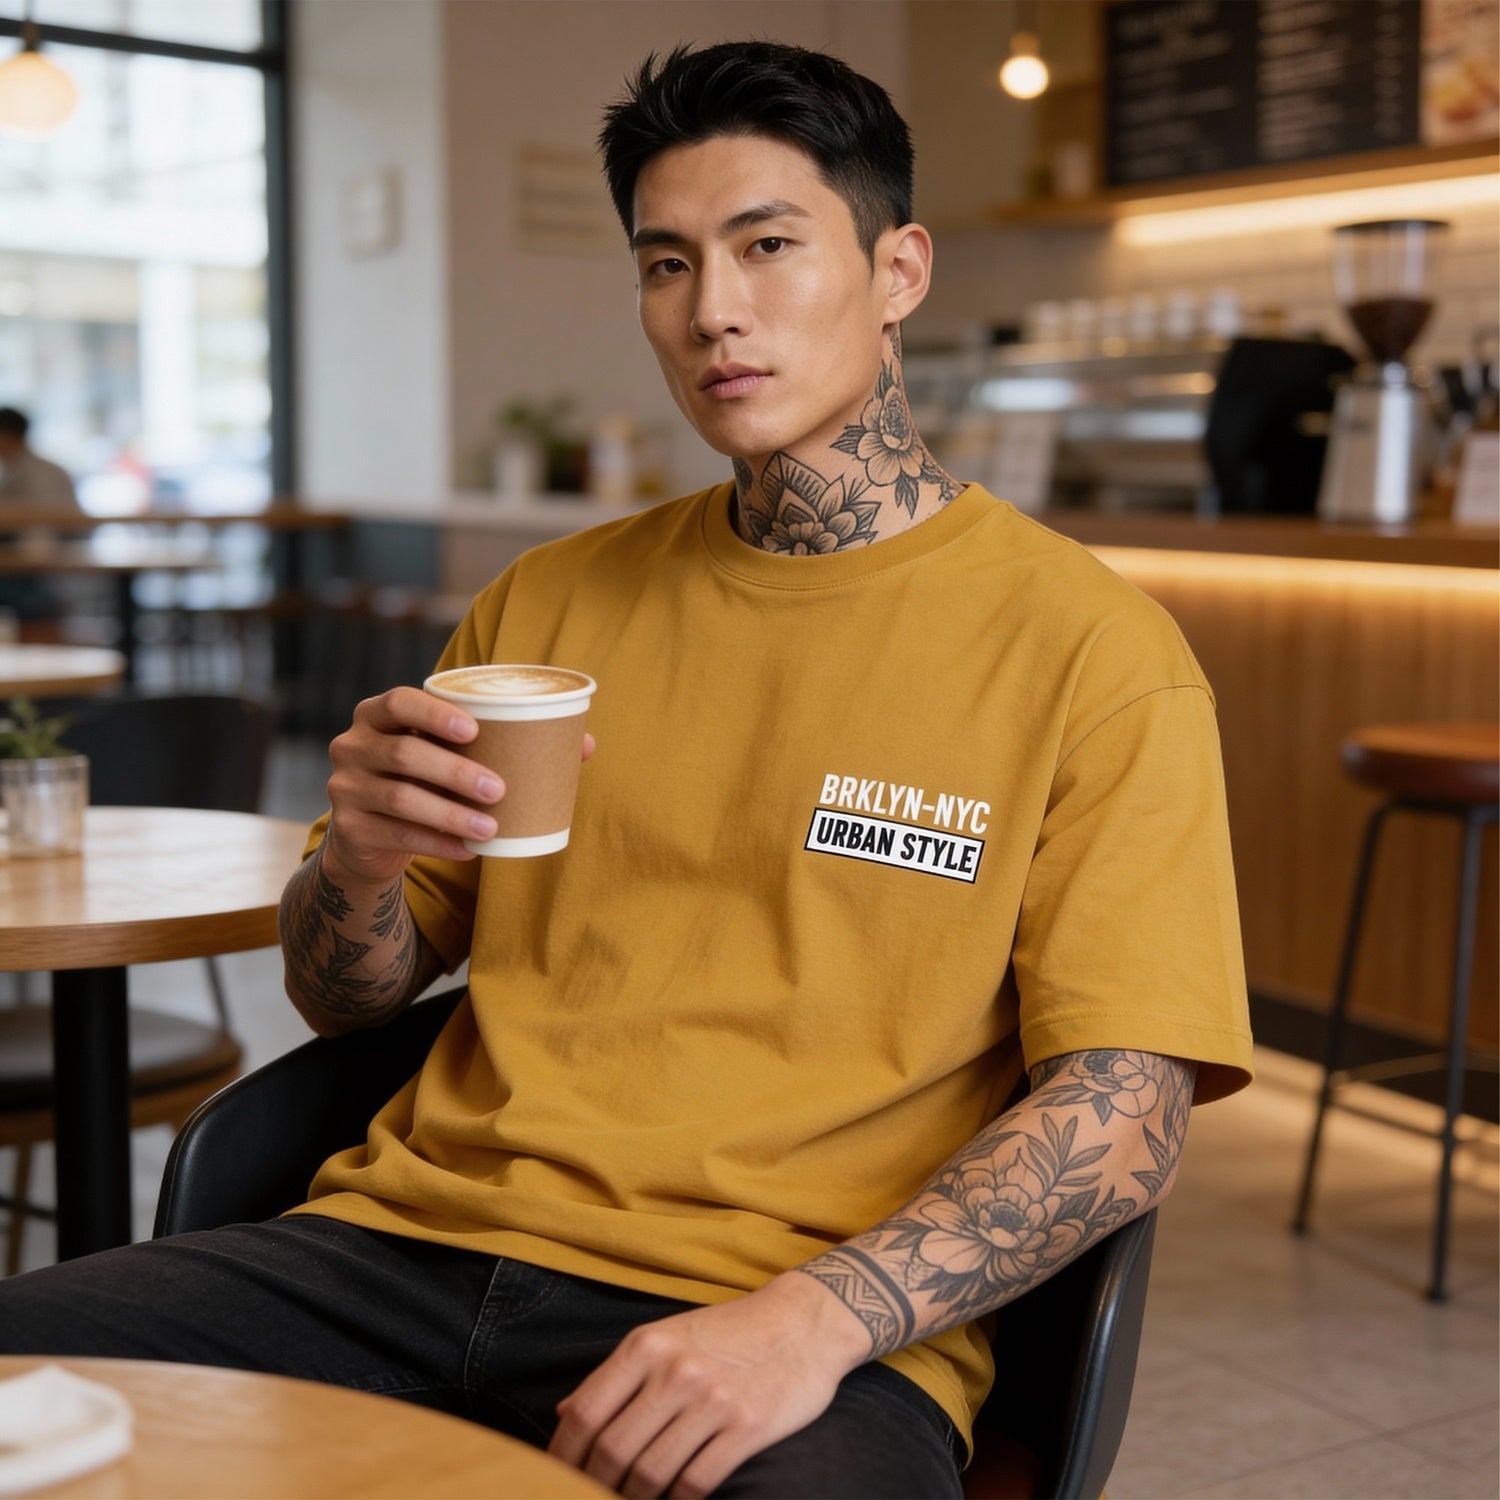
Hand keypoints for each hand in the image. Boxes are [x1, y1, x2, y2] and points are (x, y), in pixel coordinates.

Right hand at [323, 686, 595, 886]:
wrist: (372, 836)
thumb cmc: (428, 780)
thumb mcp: (452, 756)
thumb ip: (504, 743)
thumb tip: (585, 744)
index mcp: (377, 715)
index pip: (399, 701)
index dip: (435, 713)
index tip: (476, 729)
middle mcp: (352, 745)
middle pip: (404, 754)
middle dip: (454, 771)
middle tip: (499, 788)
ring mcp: (345, 788)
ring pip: (400, 798)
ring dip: (451, 813)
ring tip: (492, 827)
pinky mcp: (349, 829)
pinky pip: (397, 835)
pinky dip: (438, 843)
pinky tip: (470, 851)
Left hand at [548, 1274, 869, 1498]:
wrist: (803, 1321)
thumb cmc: (728, 1333)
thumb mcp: (667, 1337)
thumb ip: (618, 1375)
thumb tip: (564, 1414)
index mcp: (647, 1345)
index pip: (585, 1413)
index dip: (561, 1457)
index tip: (554, 1480)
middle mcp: (675, 1370)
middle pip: (612, 1450)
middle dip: (594, 1486)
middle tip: (592, 1498)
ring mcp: (712, 1399)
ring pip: (651, 1474)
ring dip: (635, 1499)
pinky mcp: (747, 1427)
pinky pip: (696, 1482)